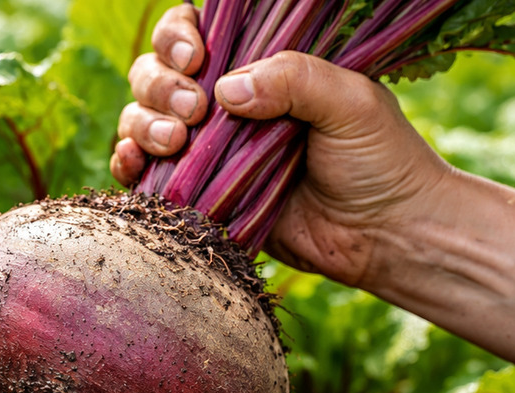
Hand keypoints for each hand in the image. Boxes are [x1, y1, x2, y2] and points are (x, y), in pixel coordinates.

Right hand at [111, 5, 454, 287]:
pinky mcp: (202, 198)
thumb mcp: (350, 101)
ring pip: (142, 118)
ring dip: (143, 123)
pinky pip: (144, 175)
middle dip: (160, 85)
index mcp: (261, 69)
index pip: (198, 34)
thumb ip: (292, 78)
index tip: (195, 58)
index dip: (178, 37)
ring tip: (174, 142)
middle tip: (194, 110)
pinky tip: (134, 164)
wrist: (386, 236)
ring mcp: (210, 151)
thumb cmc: (381, 160)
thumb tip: (224, 90)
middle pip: (157, 73)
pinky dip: (128, 164)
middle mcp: (227, 106)